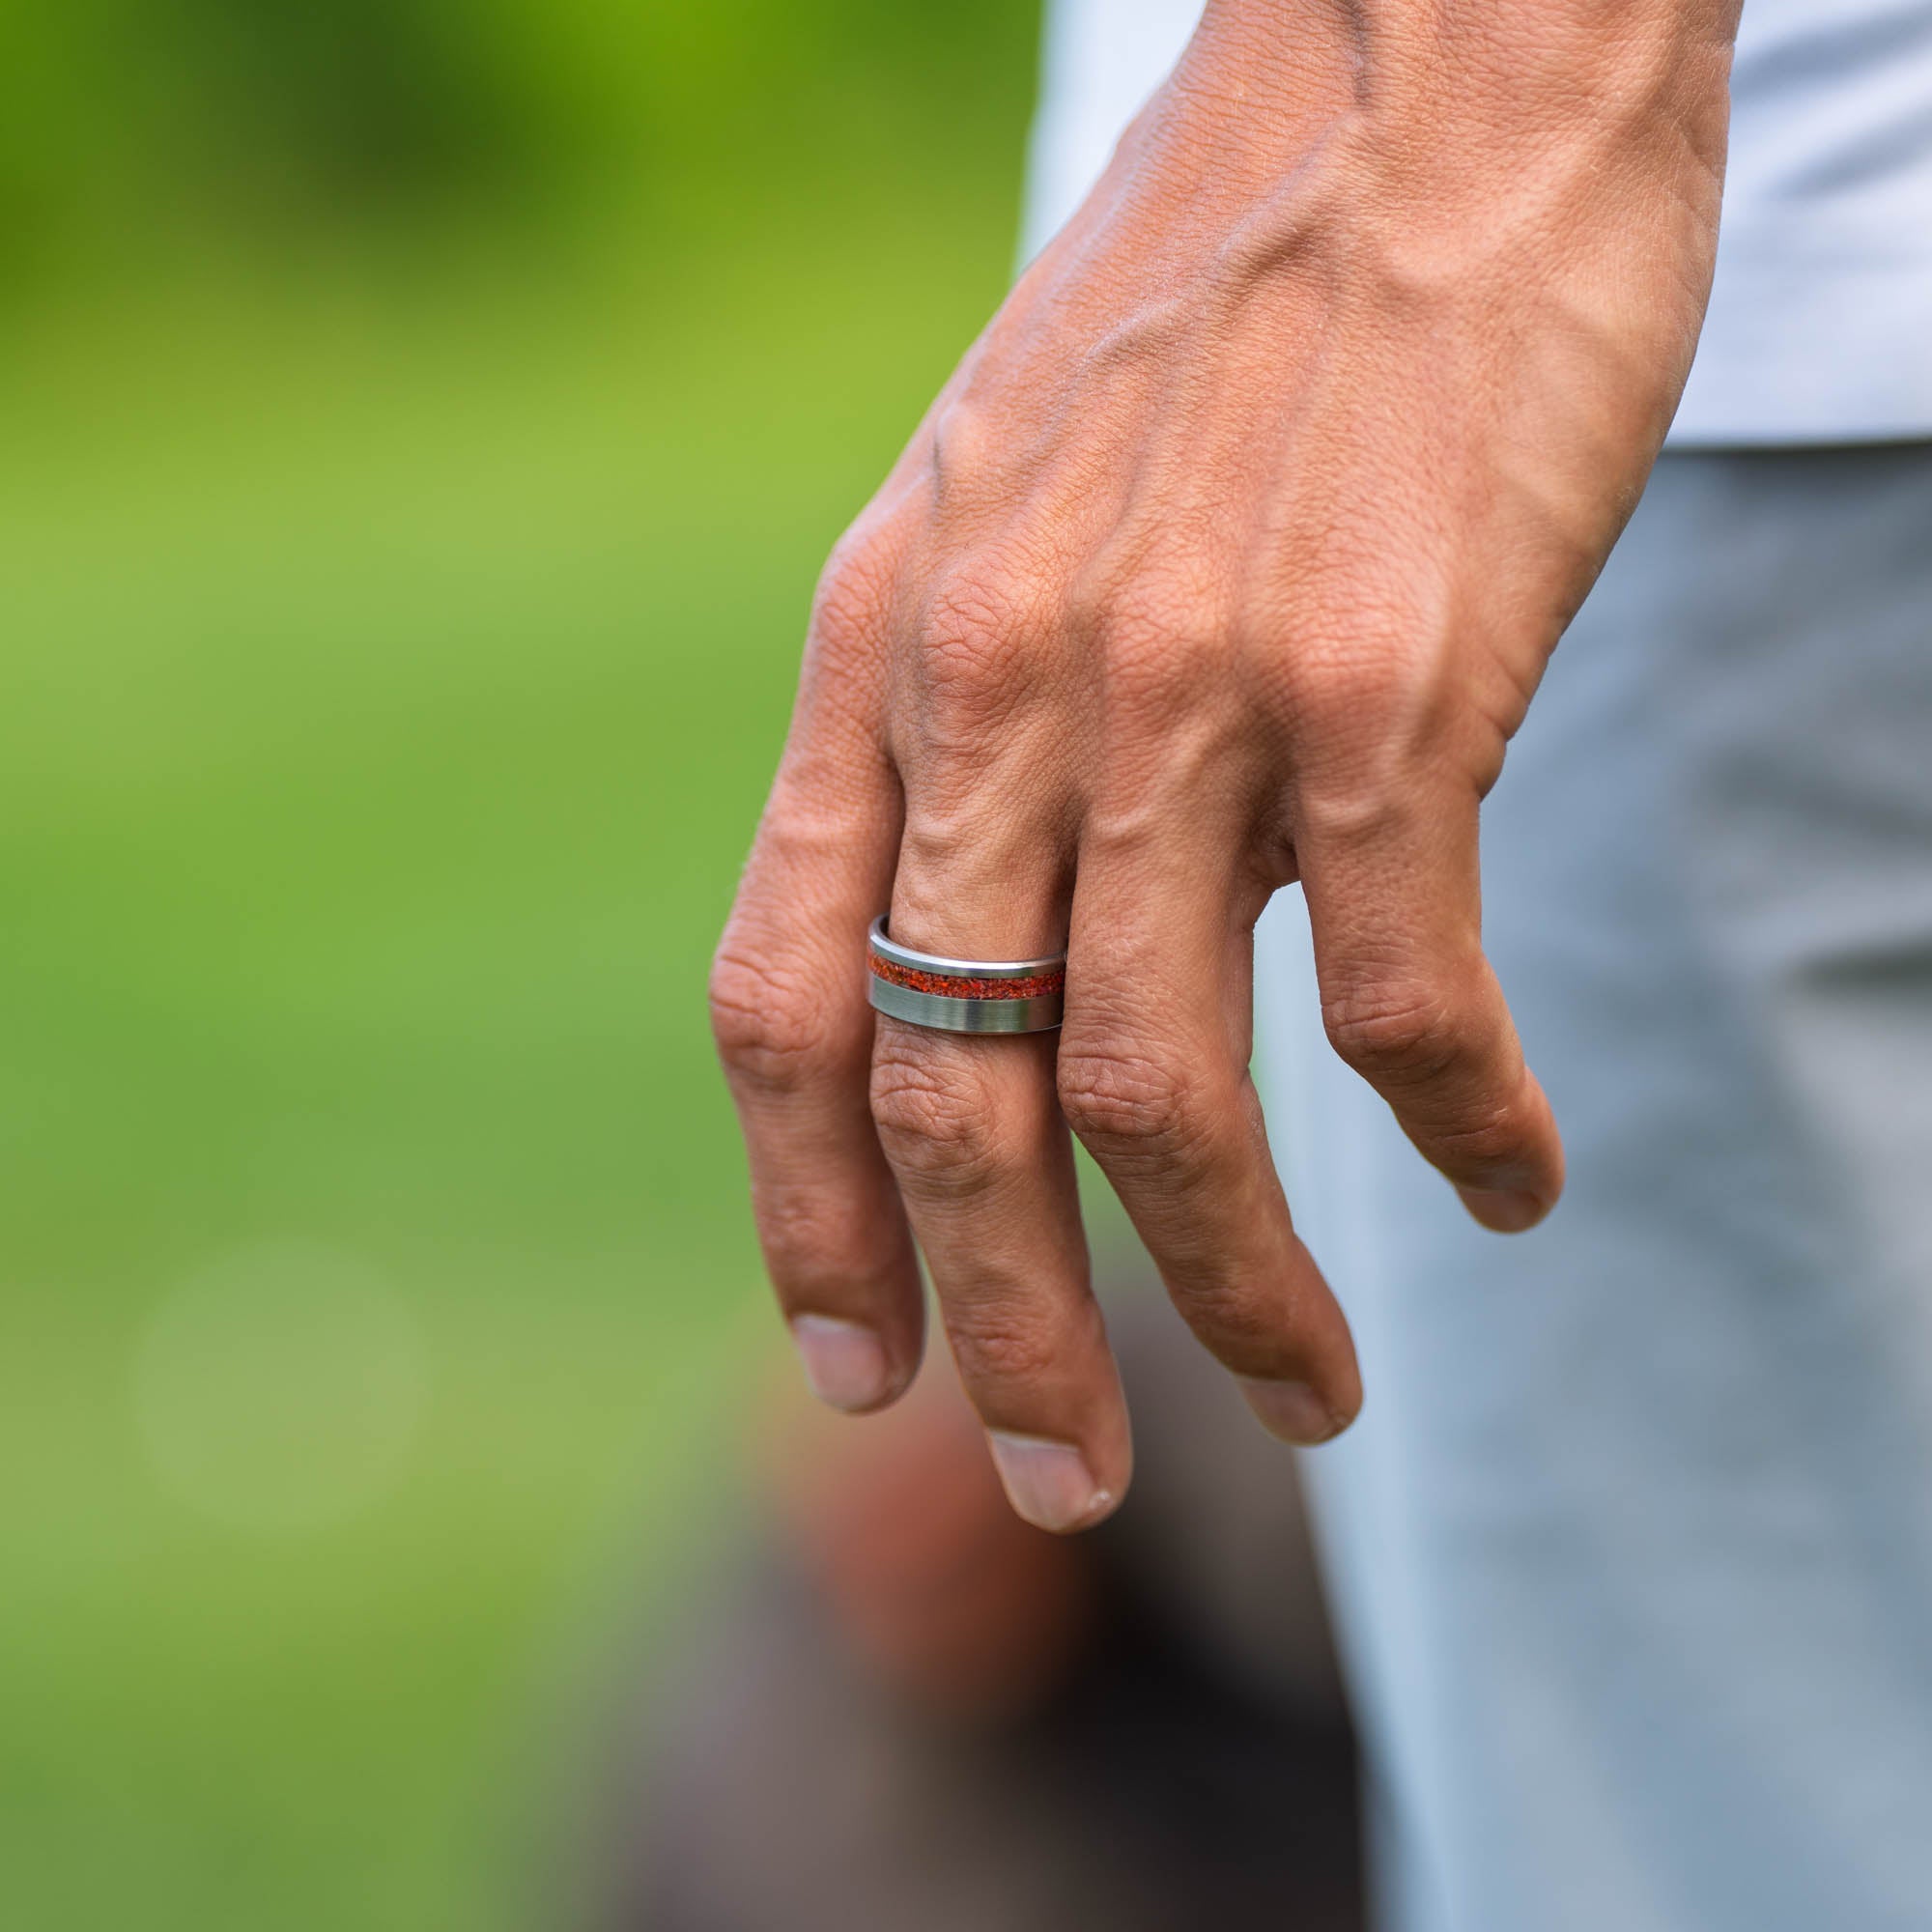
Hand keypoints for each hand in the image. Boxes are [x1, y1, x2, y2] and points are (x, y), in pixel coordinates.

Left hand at [712, 0, 1734, 1528]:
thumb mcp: (996, 512)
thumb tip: (1000, 950)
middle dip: (1001, 1330)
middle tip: (1062, 1482)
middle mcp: (1006, 692)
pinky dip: (1459, 1125)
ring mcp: (1191, 694)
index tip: (856, 1374)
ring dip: (1232, 1293)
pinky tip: (1507, 1180)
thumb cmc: (1210, 313)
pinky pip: (1402, 992)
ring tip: (1308, 1392)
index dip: (803, 1219)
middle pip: (949, 1100)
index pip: (785, 1002)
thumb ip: (965, 731)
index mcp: (885, 657)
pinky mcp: (1389, 685)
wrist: (1407, 74)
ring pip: (1156, 1094)